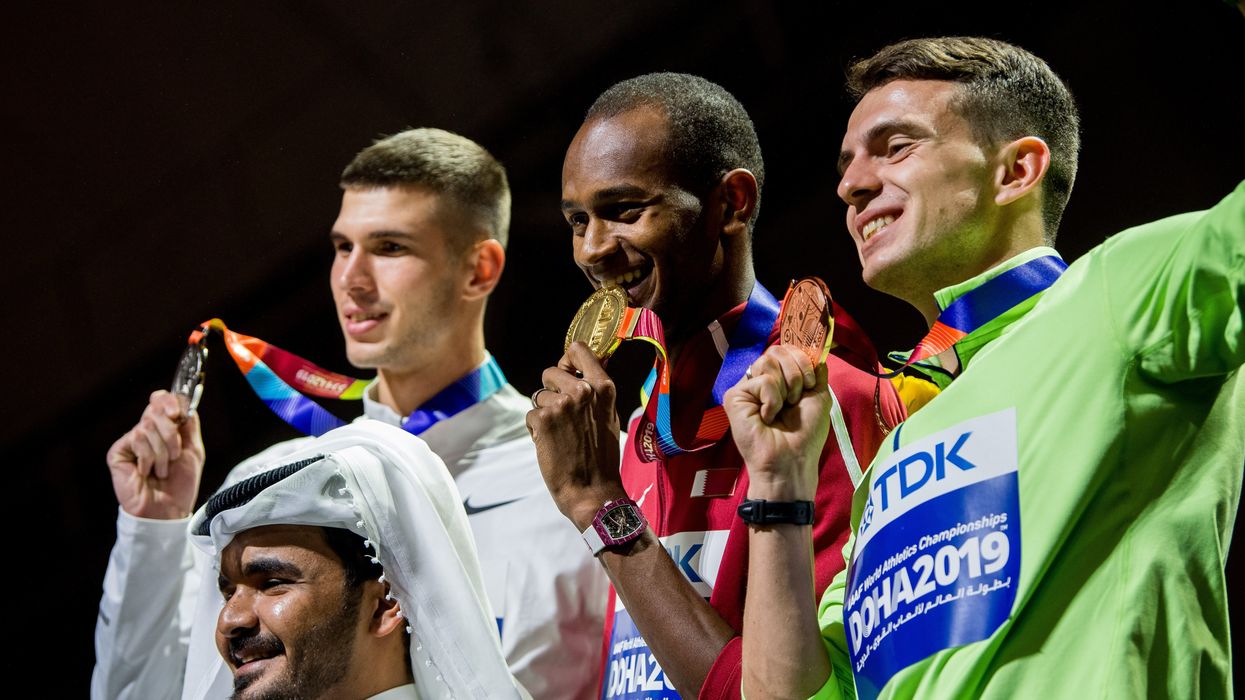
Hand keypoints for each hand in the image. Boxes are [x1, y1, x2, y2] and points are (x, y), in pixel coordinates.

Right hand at [106, 390, 205, 518]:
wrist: (167, 508)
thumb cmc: (180, 483)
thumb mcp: (193, 450)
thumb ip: (189, 424)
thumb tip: (184, 401)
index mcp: (163, 428)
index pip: (160, 400)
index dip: (168, 400)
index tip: (178, 412)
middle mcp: (145, 431)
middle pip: (155, 410)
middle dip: (171, 434)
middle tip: (175, 455)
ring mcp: (131, 441)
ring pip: (147, 426)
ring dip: (162, 451)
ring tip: (162, 470)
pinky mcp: (118, 452)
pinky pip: (136, 439)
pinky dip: (148, 457)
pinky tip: (147, 472)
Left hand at [526, 342, 626, 528]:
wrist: (592, 490)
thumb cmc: (602, 456)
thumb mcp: (609, 415)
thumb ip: (596, 390)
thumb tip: (586, 366)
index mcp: (603, 387)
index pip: (578, 349)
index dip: (567, 360)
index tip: (567, 373)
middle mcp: (583, 391)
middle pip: (551, 372)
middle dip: (551, 391)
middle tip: (563, 417)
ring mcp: (561, 405)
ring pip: (539, 396)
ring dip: (544, 414)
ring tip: (561, 435)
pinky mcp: (543, 420)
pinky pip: (530, 415)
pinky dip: (537, 430)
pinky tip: (552, 444)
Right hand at [724, 345, 829, 500]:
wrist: (791, 461)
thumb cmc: (805, 436)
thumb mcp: (818, 397)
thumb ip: (816, 372)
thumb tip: (815, 352)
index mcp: (780, 380)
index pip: (787, 349)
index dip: (802, 360)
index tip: (809, 384)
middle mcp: (760, 381)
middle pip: (777, 350)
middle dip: (796, 374)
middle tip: (795, 401)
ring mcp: (746, 388)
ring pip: (768, 362)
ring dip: (786, 389)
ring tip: (781, 411)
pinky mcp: (734, 397)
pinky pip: (762, 381)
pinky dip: (773, 400)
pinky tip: (767, 417)